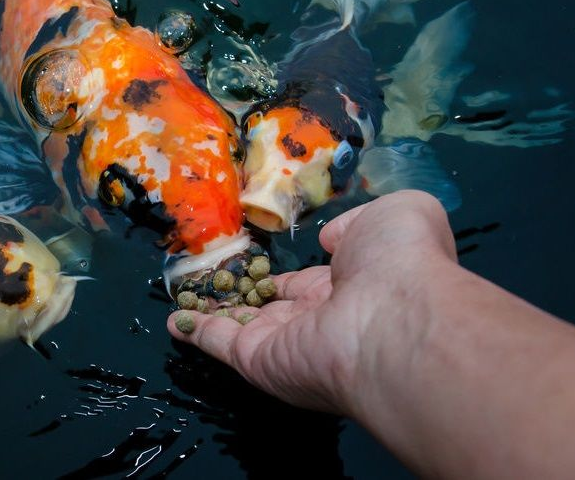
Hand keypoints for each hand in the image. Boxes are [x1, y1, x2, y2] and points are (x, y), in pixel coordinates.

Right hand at [167, 190, 457, 413]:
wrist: (396, 316)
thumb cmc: (400, 259)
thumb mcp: (398, 214)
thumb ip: (359, 222)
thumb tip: (330, 241)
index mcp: (352, 286)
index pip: (311, 283)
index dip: (287, 276)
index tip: (264, 264)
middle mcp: (318, 319)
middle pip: (273, 308)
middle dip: (248, 296)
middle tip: (217, 280)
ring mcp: (287, 342)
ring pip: (241, 325)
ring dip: (215, 312)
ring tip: (185, 298)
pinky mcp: (259, 360)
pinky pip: (220, 343)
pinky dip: (195, 332)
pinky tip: (174, 321)